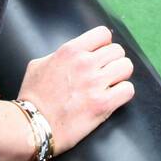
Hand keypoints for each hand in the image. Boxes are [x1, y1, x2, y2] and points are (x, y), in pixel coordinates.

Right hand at [17, 25, 134, 155]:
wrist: (31, 126)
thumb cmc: (32, 97)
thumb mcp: (38, 64)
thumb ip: (58, 55)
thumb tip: (71, 54)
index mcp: (70, 51)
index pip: (103, 34)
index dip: (104, 44)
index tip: (100, 55)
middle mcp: (85, 63)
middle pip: (118, 51)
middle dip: (113, 62)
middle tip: (105, 73)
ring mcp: (95, 83)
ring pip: (126, 67)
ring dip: (120, 76)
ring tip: (111, 85)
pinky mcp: (103, 104)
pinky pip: (128, 90)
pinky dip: (123, 93)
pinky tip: (113, 98)